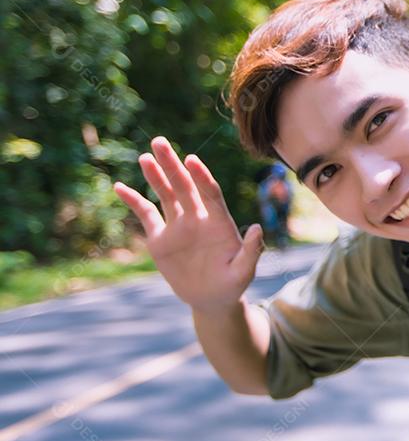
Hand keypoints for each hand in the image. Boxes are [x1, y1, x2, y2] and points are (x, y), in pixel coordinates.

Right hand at [114, 136, 263, 312]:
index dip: (201, 176)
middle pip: (184, 185)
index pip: (209, 193)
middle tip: (159, 141)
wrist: (211, 299)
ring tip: (145, 156)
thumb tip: (257, 228)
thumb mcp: (244, 272)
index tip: (191, 159)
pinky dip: (133, 201)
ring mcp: (178, 226)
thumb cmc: (232, 285)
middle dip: (172, 164)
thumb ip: (251, 251)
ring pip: (165, 194)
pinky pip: (145, 215)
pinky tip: (120, 187)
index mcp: (219, 222)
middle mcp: (198, 218)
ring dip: (155, 175)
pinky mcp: (160, 238)